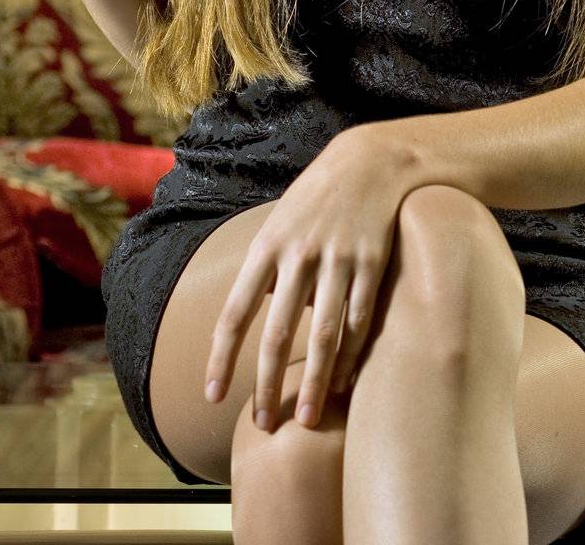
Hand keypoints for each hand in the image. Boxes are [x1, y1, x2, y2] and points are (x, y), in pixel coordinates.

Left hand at [203, 126, 412, 431]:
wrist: (371, 161)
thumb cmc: (319, 196)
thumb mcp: (281, 222)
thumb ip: (269, 267)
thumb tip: (261, 314)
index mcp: (267, 246)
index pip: (236, 312)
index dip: (221, 357)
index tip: (212, 394)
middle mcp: (299, 255)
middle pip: (278, 333)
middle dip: (268, 384)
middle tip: (264, 423)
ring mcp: (338, 259)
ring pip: (324, 334)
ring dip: (314, 381)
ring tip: (307, 417)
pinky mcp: (372, 262)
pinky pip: (359, 318)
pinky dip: (352, 353)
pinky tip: (345, 378)